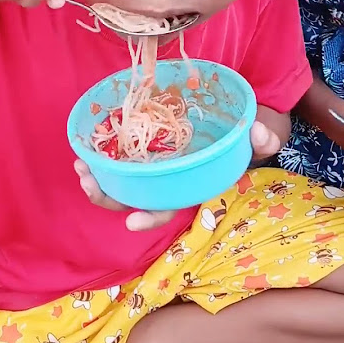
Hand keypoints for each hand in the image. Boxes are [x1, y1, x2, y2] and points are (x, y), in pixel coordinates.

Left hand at [74, 119, 279, 230]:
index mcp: (191, 185)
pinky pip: (123, 157)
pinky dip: (105, 155)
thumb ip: (261, 139)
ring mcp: (157, 167)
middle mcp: (170, 181)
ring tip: (81, 165)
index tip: (130, 221)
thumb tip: (259, 134)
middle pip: (135, 199)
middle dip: (109, 196)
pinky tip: (90, 144)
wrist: (236, 121)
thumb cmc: (243, 137)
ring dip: (99, 178)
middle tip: (88, 181)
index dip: (150, 216)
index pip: (170, 206)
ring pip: (123, 182)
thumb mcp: (257, 138)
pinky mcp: (148, 148)